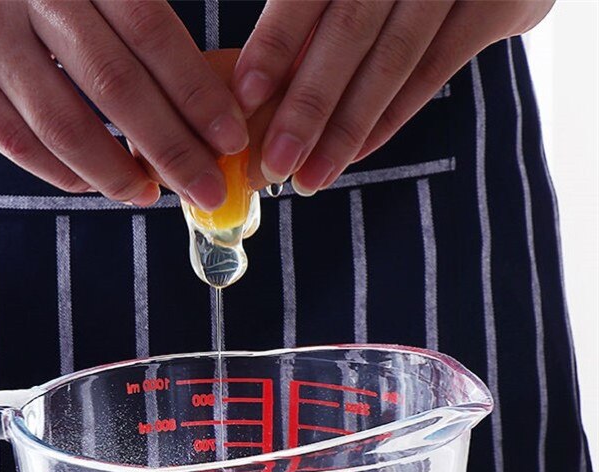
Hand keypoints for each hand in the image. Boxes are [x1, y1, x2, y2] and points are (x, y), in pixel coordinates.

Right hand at [0, 0, 249, 208]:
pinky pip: (14, 139)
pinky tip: (91, 185)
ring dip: (118, 173)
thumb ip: (116, 6)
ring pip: (65, 125)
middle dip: (174, 149)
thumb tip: (192, 84)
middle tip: (207, 189)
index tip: (231, 140)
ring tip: (149, 195)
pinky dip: (61, 171)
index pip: (152, 32)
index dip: (196, 94)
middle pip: (117, 86)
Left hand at [232, 0, 553, 194]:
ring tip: (309, 179)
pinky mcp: (502, 2)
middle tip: (272, 164)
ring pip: (392, 60)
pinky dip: (390, 118)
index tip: (245, 96)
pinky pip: (433, 70)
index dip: (276, 42)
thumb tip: (265, 84)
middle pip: (349, 31)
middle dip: (306, 107)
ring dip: (345, 128)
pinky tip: (354, 154)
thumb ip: (320, 8)